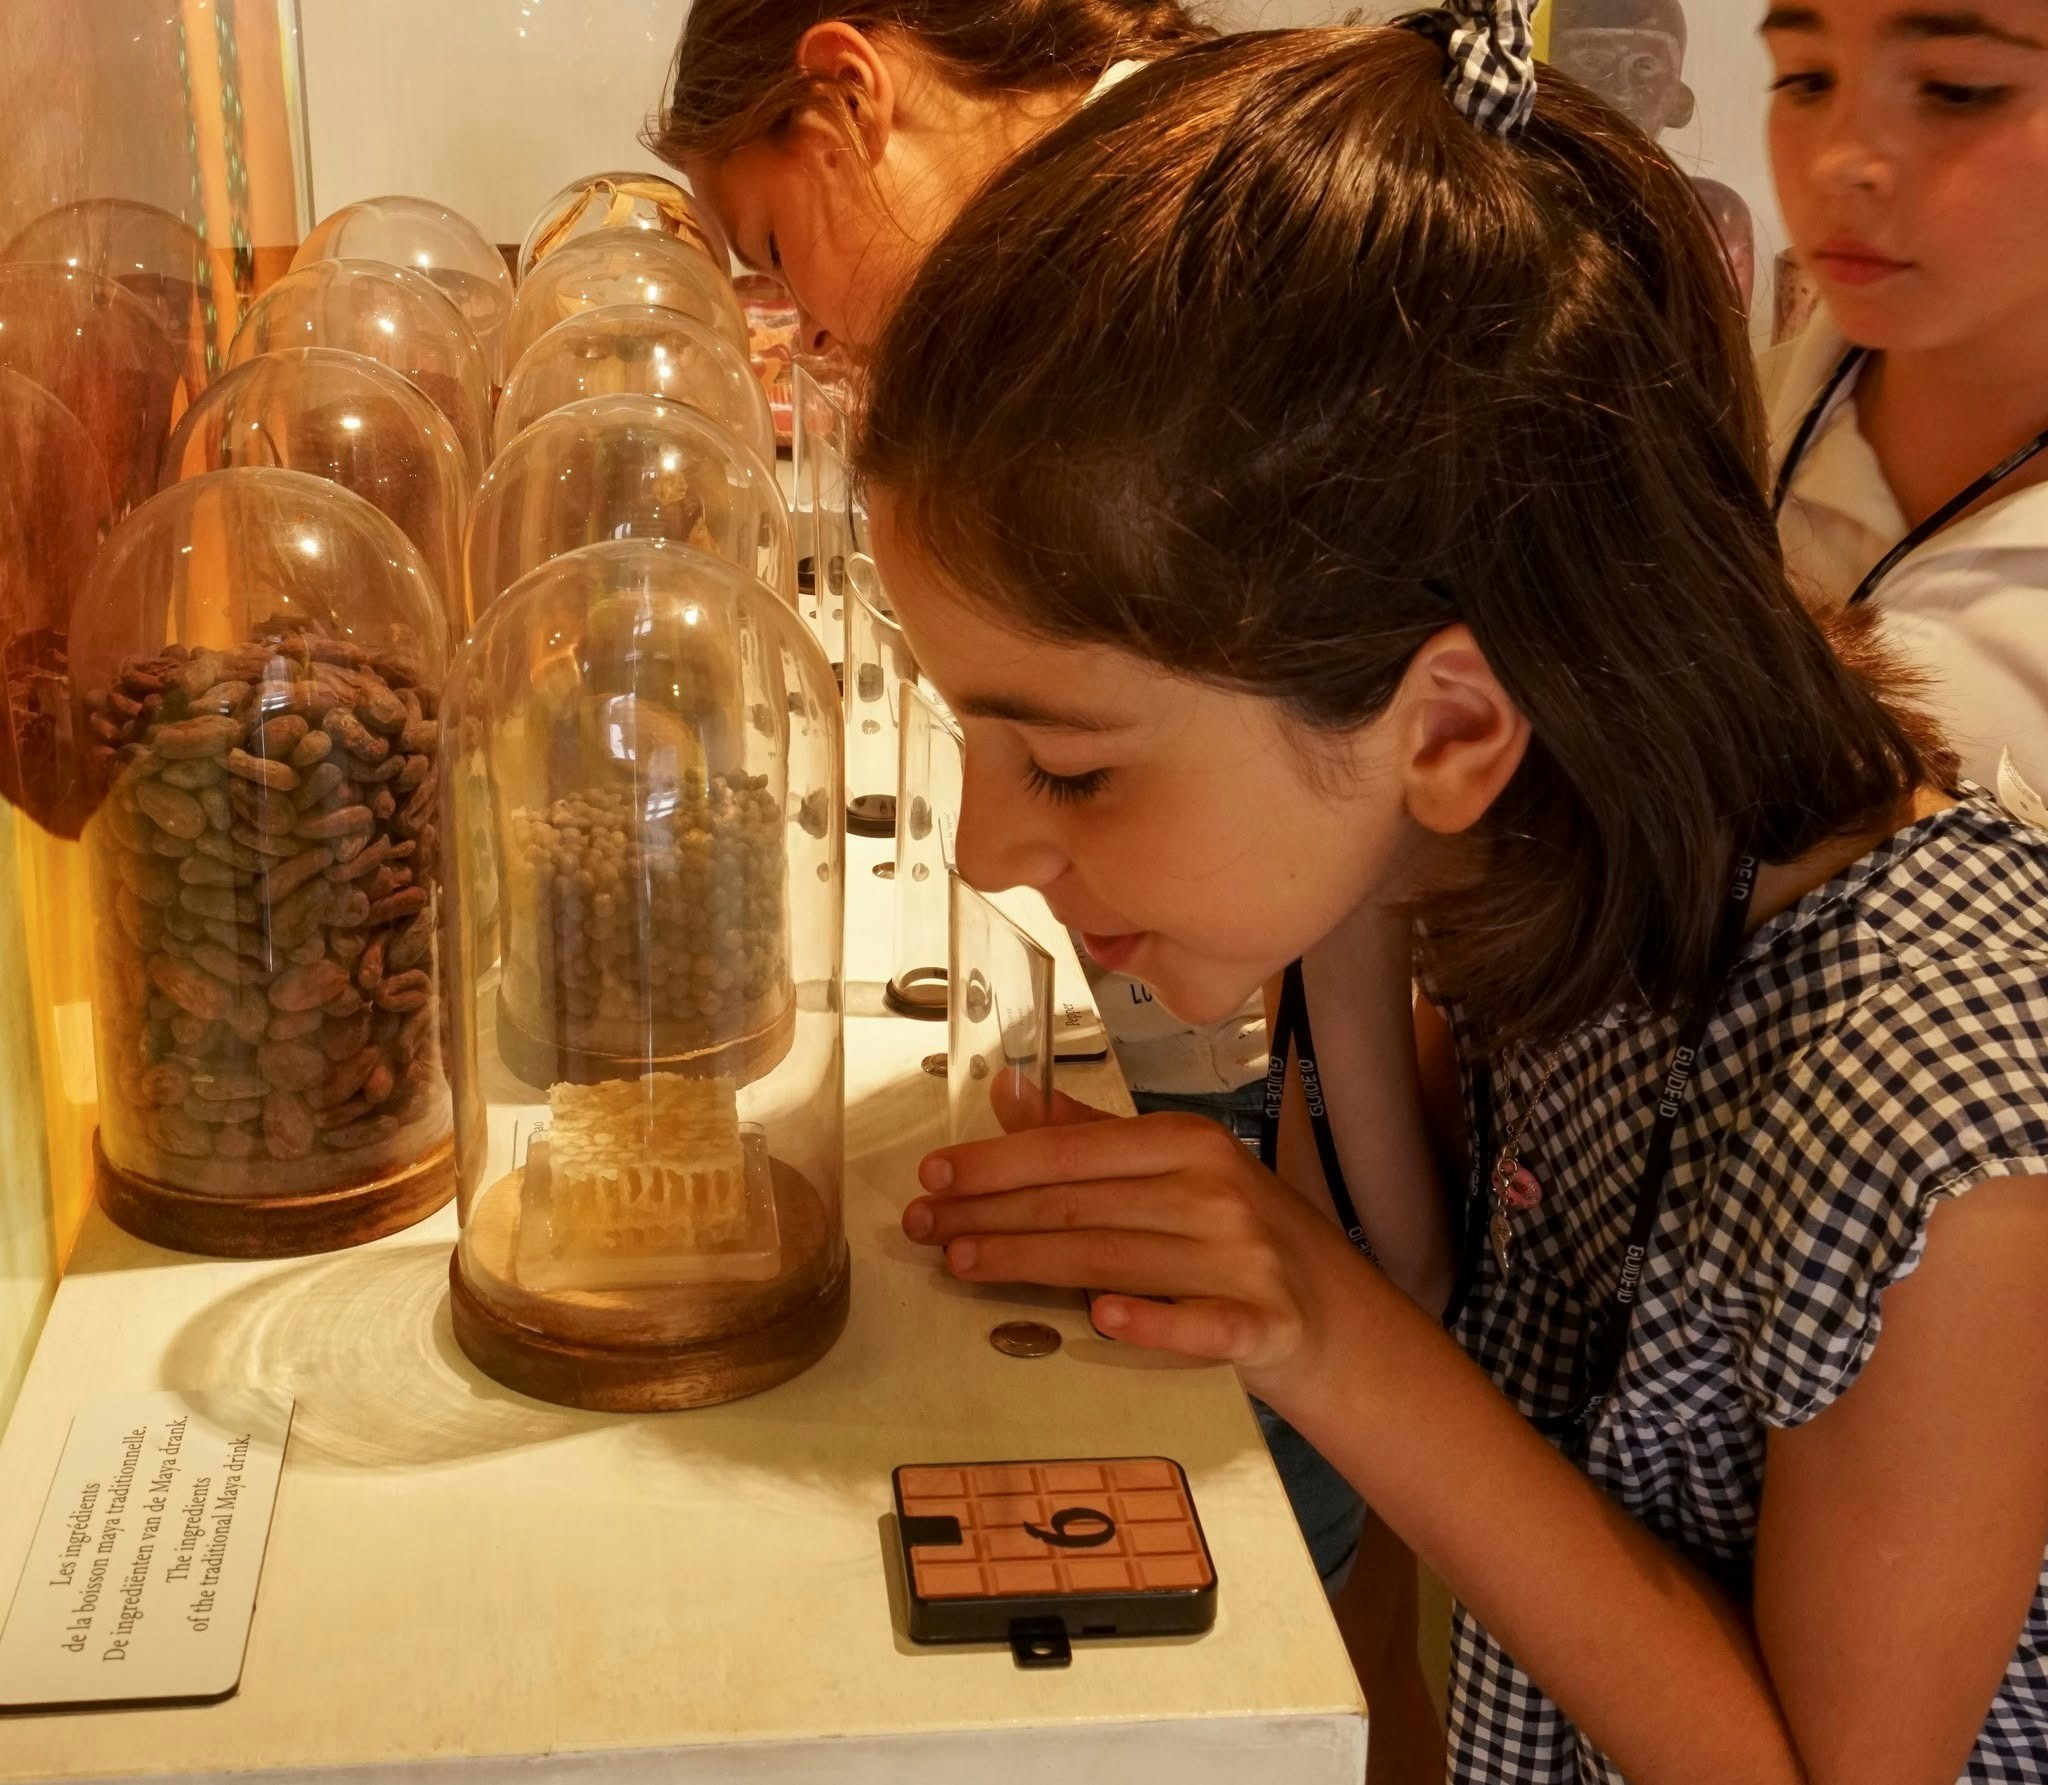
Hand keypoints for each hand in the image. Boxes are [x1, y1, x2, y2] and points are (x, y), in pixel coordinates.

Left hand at [902, 1073, 1372, 1393]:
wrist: (1338, 1318)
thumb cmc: (1239, 1236)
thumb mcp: (1176, 1170)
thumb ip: (1090, 1135)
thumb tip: (1008, 1091)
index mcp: (1188, 1143)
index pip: (1073, 1151)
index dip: (997, 1163)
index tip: (932, 1176)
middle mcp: (1215, 1192)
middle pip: (1081, 1205)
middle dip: (990, 1215)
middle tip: (921, 1228)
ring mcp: (1243, 1259)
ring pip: (1114, 1258)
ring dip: (1029, 1263)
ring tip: (960, 1264)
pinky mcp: (1264, 1322)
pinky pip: (1199, 1322)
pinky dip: (1150, 1320)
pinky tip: (1099, 1316)